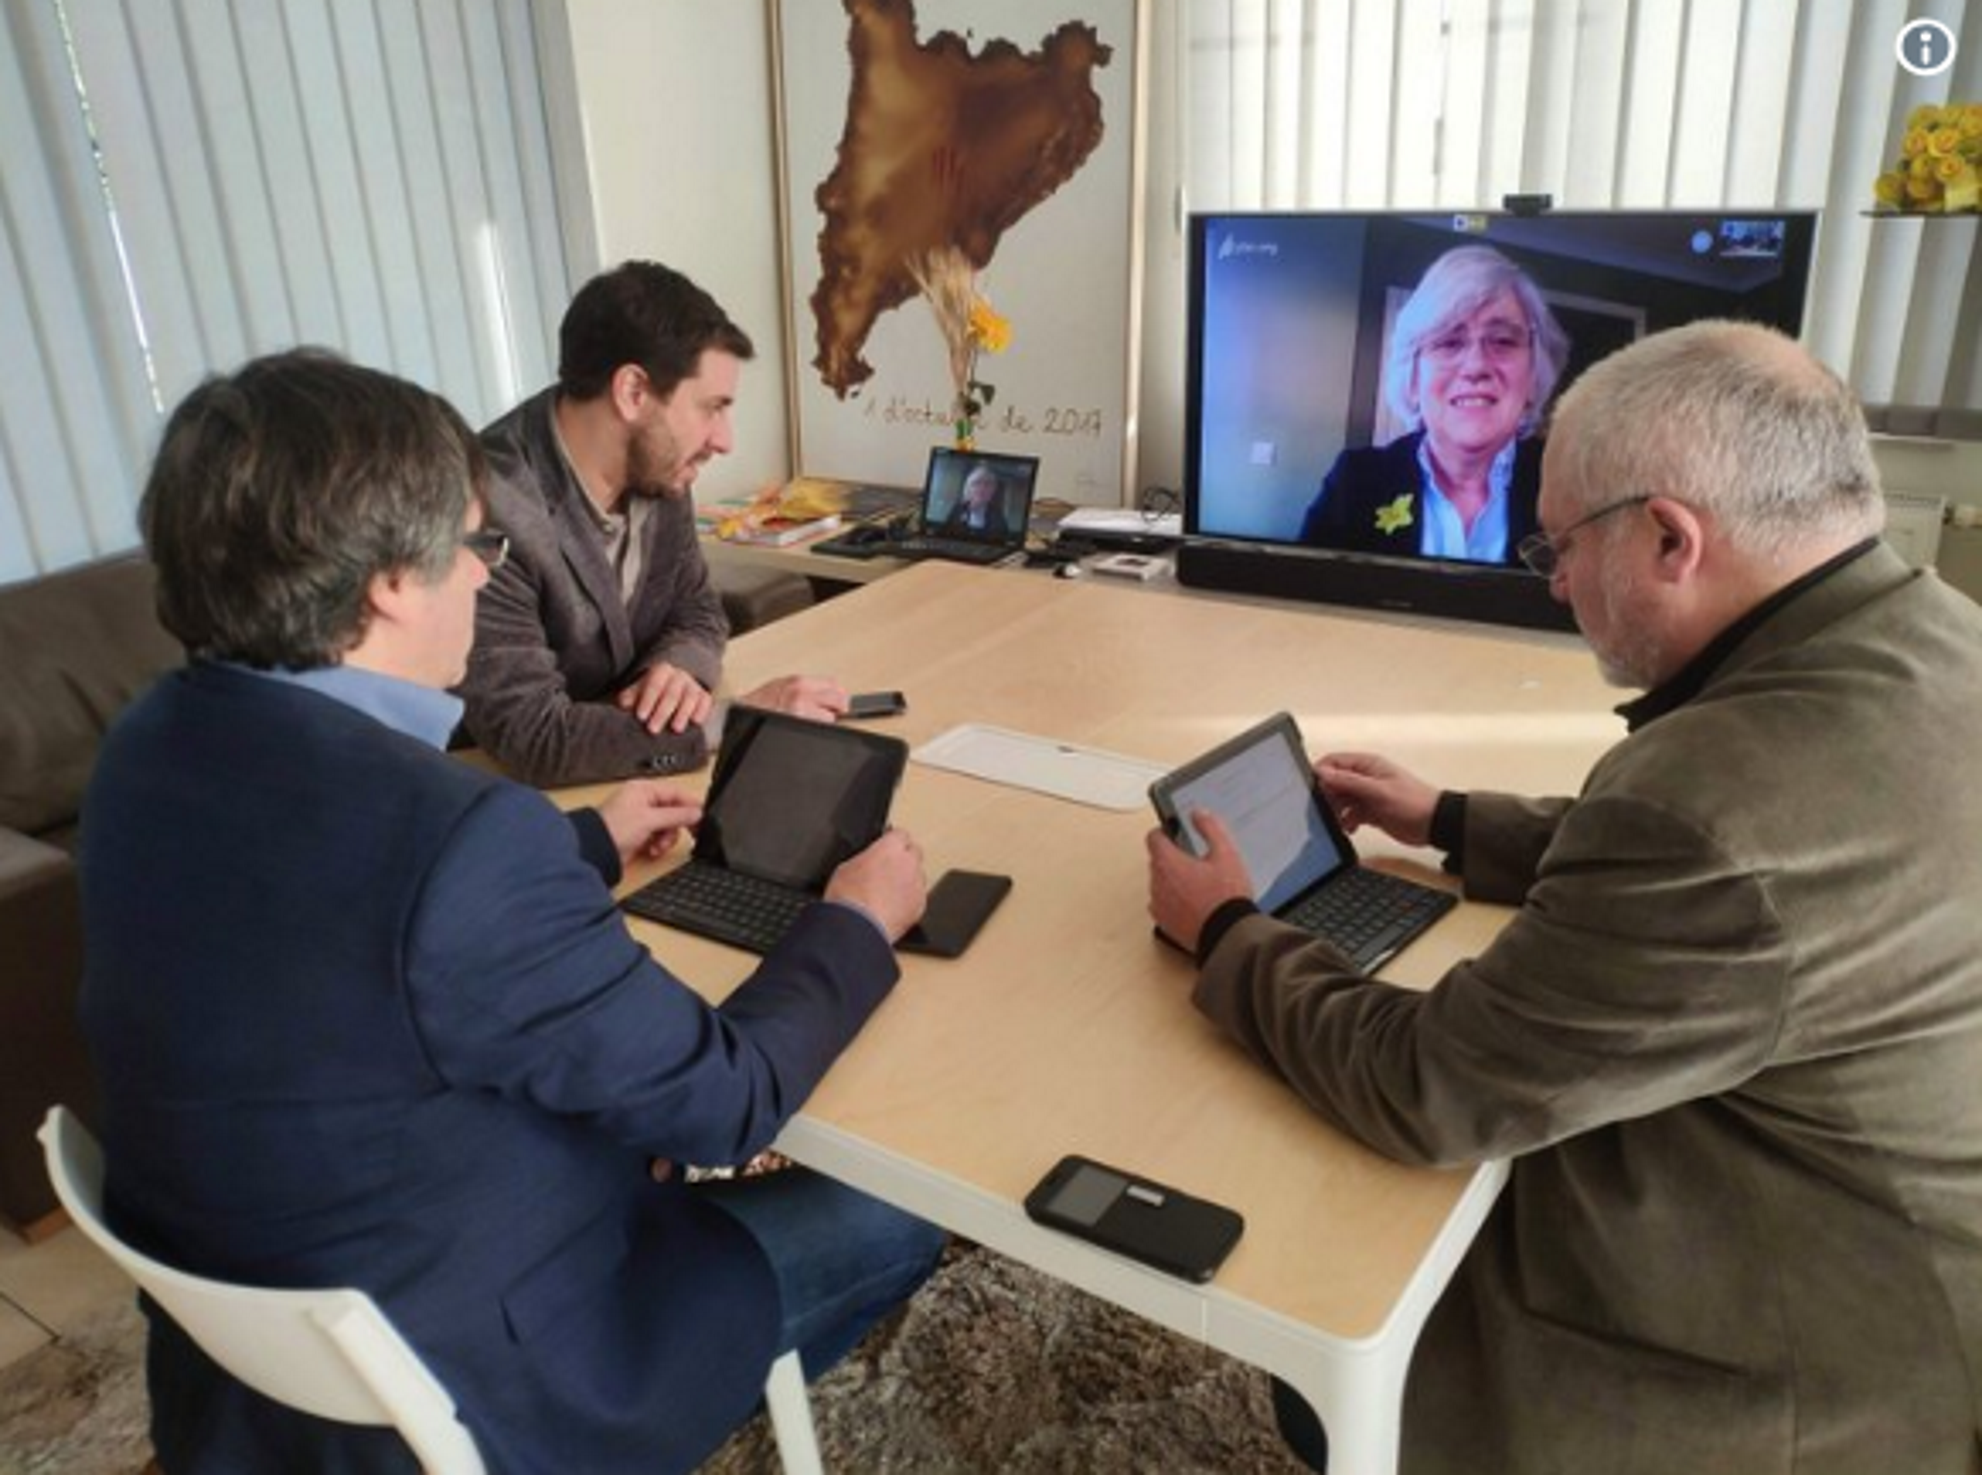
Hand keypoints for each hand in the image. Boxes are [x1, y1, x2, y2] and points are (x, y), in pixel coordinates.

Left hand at [596, 780, 702, 865]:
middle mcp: (643, 802)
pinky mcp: (639, 835)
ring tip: (658, 846)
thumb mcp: (650, 819)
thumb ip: (676, 815)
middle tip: (691, 833)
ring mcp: (641, 819)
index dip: (690, 804)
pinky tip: (652, 850)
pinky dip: (658, 845)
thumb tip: (696, 812)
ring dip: (667, 838)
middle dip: (676, 825)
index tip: (702, 816)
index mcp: (644, 790)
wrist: (596, 851)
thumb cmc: (613, 828)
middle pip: (673, 811)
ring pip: (667, 826)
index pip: (675, 793)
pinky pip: (658, 838)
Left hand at [615, 662, 713, 734]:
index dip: (647, 700)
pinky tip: (695, 722)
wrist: (676, 682)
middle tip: (653, 729)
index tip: (640, 717)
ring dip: (682, 713)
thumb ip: (630, 696)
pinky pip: (705, 701)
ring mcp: (693, 685)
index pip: (654, 684)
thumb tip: (625, 704)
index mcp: (661, 671)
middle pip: (672, 693)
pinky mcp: (704, 695)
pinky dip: (702, 711)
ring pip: (690, 697)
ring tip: (675, 729)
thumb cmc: (653, 691)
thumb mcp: (640, 689)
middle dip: (662, 712)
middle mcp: (679, 675)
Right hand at [738, 674, 848, 722]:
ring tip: (813, 722)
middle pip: (839, 699)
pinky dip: (818, 731)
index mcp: (799, 682)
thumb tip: (825, 694)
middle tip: (834, 713)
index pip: (833, 684)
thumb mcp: (782, 686)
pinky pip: (820, 730)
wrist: (740, 715)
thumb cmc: (758, 704)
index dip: (838, 694)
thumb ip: (804, 688)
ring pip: (831, 717)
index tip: (838, 701)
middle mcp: (802, 693)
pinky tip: (808, 730)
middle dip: (838, 708)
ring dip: (826, 722)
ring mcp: (801, 710)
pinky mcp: (799, 725)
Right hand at [823, 829, 926, 941]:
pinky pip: (918, 897)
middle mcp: (909, 863)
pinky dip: (909, 900)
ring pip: (917, 876)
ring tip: (888, 893)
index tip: (887, 847)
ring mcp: (917, 885)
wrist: (858, 927)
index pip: (899, 834)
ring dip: (907, 880)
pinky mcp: (920, 905)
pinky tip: (892, 907)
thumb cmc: (848, 899)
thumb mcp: (845, 868)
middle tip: (888, 869)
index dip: (892, 841)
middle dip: (904, 858)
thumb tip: (867, 861)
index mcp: (890, 848)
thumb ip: (865, 858)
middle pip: (914, 852)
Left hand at [1144, 810, 1251, 955]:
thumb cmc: (1226, 898)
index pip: (1154, 837)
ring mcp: (1158, 904)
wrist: (1227, 935)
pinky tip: (1194, 902)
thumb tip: (1199, 814)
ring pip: (1160, 883)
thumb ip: (1211, 828)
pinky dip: (1174, 900)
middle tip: (1196, 861)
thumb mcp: (1226, 854)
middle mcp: (1157, 883)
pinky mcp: (1163, 922)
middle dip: (1173, 857)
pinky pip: (1163, 904)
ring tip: (1199, 884)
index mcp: (1168, 862)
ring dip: (1173, 880)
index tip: (1175, 832)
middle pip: (1157, 860)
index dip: (1165, 831)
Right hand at [1315, 752, 1438, 846]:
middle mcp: (1365, 778)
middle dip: (1328, 797)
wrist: (1434, 825)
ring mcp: (1367, 796)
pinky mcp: (1370, 812)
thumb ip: (1349, 781)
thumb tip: (1323, 772)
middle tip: (1327, 810)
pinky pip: (1350, 815)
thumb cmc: (1413, 803)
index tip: (1314, 789)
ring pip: (1341, 801)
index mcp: (1367, 765)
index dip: (1322, 774)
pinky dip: (1347, 822)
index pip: (1334, 762)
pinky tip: (1350, 829)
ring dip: (1336, 812)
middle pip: (1334, 783)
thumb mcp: (1378, 791)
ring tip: (1340, 822)